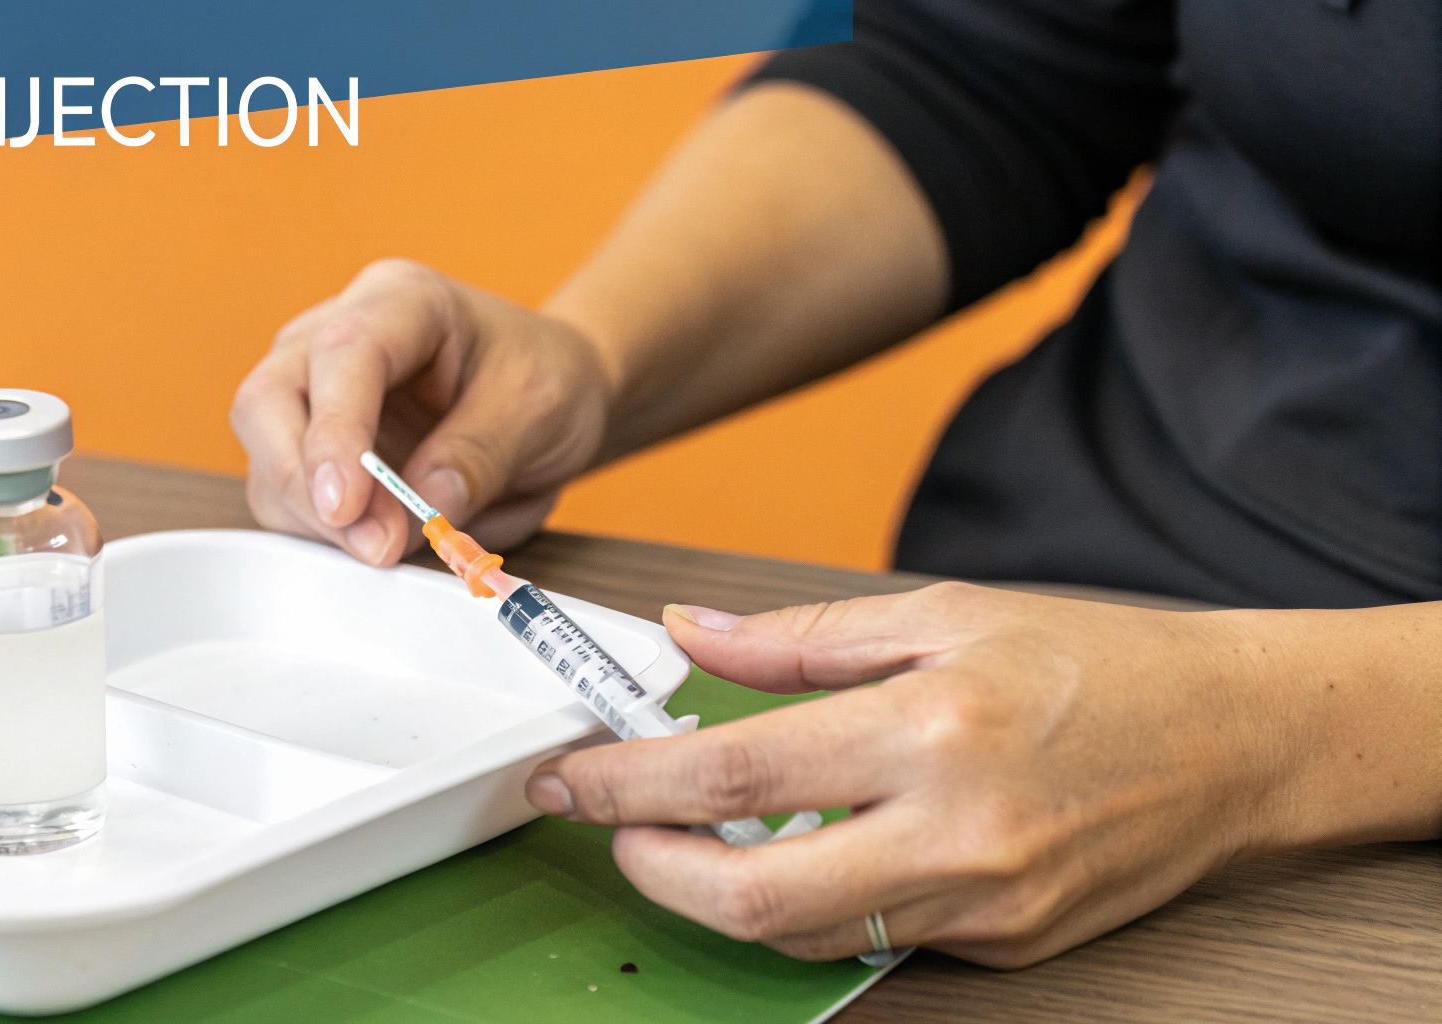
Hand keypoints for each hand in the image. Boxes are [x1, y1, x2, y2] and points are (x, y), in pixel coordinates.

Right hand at [231, 259, 611, 565]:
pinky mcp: (311, 447)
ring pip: (265, 455)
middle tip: (370, 545)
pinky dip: (318, 532)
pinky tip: (371, 541)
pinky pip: (286, 495)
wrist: (552, 396)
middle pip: (267, 399)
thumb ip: (480, 456)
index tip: (347, 506)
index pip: (343, 353)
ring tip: (385, 548)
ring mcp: (313, 392)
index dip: (335, 432)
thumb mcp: (540, 409)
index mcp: (402, 301)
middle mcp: (336, 334)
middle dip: (304, 482)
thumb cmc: (544, 381)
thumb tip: (421, 508)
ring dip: (311, 517)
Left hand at [523, 582, 1311, 967]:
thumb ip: (799, 640)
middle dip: (651, 870)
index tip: (572, 777)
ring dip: (722, 891)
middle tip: (615, 826)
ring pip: (802, 935)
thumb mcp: (942, 614)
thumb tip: (689, 633)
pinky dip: (815, 899)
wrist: (1236, 739)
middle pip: (750, 898)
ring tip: (698, 829)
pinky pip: (873, 938)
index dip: (629, 784)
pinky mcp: (1005, 946)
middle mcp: (956, 836)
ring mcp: (984, 907)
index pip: (733, 772)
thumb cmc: (1099, 663)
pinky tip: (807, 846)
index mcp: (931, 730)